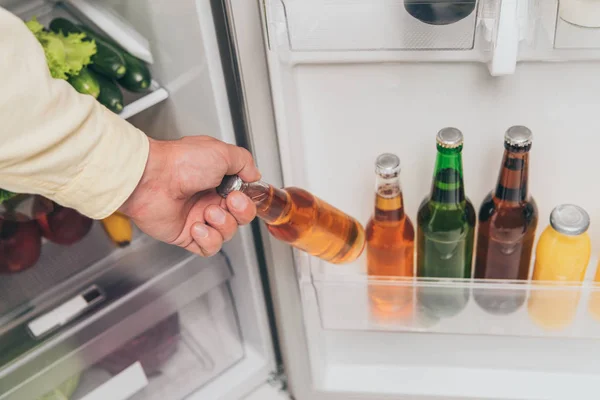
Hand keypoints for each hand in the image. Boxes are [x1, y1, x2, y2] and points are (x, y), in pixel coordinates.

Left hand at [119, 136, 259, 255]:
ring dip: (222, 224)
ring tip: (207, 212)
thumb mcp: (222, 152)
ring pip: (227, 233)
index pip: (244, 198)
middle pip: (240, 218)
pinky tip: (197, 227)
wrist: (151, 178)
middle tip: (230, 201)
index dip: (248, 200)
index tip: (242, 193)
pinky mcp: (185, 235)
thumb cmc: (180, 162)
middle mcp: (208, 199)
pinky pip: (208, 248)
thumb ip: (244, 162)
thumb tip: (254, 174)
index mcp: (218, 180)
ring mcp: (197, 218)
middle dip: (240, 212)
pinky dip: (207, 240)